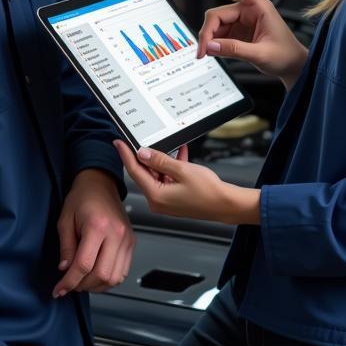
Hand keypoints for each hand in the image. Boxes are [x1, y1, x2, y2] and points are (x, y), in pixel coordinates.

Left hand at [53, 168, 133, 298]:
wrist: (100, 183)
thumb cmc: (82, 197)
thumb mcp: (65, 220)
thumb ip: (66, 248)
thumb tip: (65, 270)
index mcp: (97, 226)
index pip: (84, 264)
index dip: (69, 281)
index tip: (59, 288)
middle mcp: (116, 234)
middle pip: (101, 275)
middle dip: (82, 285)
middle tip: (70, 284)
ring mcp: (126, 239)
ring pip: (114, 278)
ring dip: (96, 286)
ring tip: (83, 281)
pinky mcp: (131, 243)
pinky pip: (123, 271)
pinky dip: (109, 280)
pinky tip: (96, 276)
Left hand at [116, 140, 259, 224]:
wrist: (226, 204)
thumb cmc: (208, 192)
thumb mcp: (182, 170)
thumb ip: (160, 160)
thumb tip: (143, 153)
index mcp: (156, 196)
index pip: (135, 171)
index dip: (126, 155)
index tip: (119, 143)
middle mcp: (158, 202)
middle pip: (145, 174)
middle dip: (147, 157)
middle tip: (143, 140)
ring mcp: (166, 202)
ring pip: (157, 176)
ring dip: (162, 161)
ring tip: (170, 147)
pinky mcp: (174, 200)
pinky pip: (167, 180)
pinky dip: (171, 169)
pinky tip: (180, 155)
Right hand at [173, 0, 308, 89]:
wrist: (293, 66)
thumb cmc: (285, 56)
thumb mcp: (261, 55)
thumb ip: (235, 49)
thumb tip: (210, 46)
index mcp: (260, 6)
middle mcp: (249, 9)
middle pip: (218, 11)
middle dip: (207, 29)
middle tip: (201, 49)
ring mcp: (242, 20)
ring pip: (215, 23)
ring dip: (208, 38)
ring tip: (206, 54)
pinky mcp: (237, 30)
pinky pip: (218, 32)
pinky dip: (212, 42)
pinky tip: (212, 51)